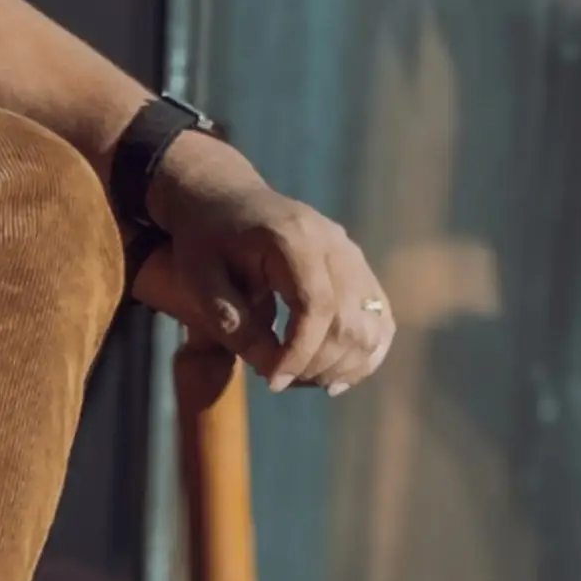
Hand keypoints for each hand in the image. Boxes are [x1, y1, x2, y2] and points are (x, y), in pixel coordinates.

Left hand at [125, 131, 394, 392]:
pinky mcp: (359, 269)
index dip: (299, 353)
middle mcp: (333, 242)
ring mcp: (352, 254)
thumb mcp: (201, 281)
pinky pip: (379, 319)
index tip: (272, 381)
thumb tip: (274, 370)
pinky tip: (333, 379)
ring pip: (372, 324)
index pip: (316, 306)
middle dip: (317, 365)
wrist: (226, 198)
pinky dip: (364, 354)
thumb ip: (234, 325)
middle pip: (349, 320)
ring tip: (301, 381)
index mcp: (292, 237)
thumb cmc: (206, 240)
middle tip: (279, 381)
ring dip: (342, 366)